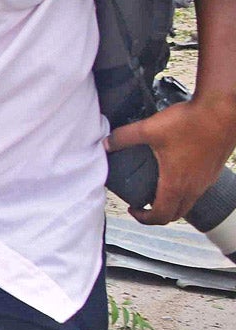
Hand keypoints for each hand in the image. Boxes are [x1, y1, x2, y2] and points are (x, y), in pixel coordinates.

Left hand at [106, 91, 235, 224]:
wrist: (223, 111)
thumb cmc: (189, 122)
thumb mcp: (149, 129)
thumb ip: (124, 137)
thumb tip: (106, 143)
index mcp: (176, 184)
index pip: (160, 216)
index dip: (143, 218)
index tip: (132, 208)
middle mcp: (194, 187)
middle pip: (175, 214)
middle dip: (157, 214)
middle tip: (142, 203)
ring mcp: (207, 180)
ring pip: (189, 203)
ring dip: (172, 203)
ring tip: (156, 189)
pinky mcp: (214, 170)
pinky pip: (199, 190)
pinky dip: (185, 191)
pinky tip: (175, 173)